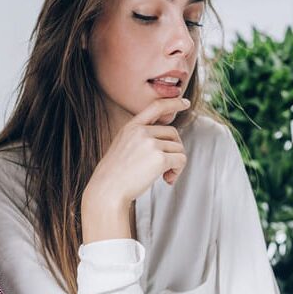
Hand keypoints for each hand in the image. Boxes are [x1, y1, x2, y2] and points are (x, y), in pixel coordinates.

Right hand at [82, 97, 189, 241]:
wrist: (107, 190)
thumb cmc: (115, 175)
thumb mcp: (122, 146)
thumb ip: (140, 138)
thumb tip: (166, 141)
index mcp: (131, 127)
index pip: (156, 107)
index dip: (172, 103)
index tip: (185, 102)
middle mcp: (141, 132)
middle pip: (173, 133)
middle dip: (175, 149)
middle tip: (168, 167)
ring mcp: (150, 144)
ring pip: (179, 148)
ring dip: (176, 164)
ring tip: (165, 176)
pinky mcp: (159, 158)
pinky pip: (181, 160)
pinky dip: (178, 171)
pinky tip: (167, 180)